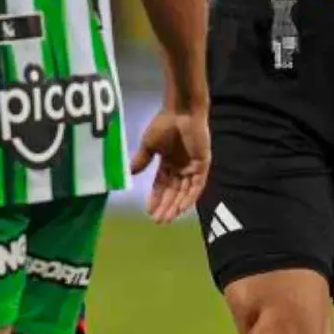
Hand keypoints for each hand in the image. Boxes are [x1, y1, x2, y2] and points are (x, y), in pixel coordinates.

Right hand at [131, 107, 210, 223]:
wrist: (181, 111)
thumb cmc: (164, 124)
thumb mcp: (149, 144)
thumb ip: (143, 159)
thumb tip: (130, 173)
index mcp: (168, 162)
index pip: (162, 185)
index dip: (156, 198)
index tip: (148, 212)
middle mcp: (181, 167)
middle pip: (173, 192)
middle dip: (166, 206)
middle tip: (158, 221)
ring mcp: (192, 166)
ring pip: (185, 191)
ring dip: (176, 205)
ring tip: (167, 218)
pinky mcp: (203, 164)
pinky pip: (197, 185)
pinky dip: (190, 197)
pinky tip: (181, 208)